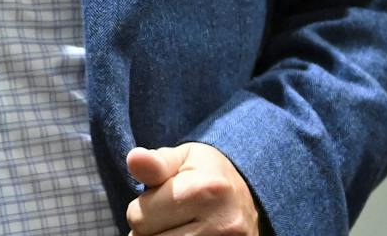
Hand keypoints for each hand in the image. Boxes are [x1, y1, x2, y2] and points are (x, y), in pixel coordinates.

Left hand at [126, 143, 260, 235]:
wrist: (251, 198)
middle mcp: (221, 223)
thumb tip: (135, 159)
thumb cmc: (208, 174)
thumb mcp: (183, 158)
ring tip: (176, 228)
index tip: (157, 202)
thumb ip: (155, 163)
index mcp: (203, 190)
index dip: (141, 210)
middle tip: (167, 218)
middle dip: (150, 230)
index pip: (140, 218)